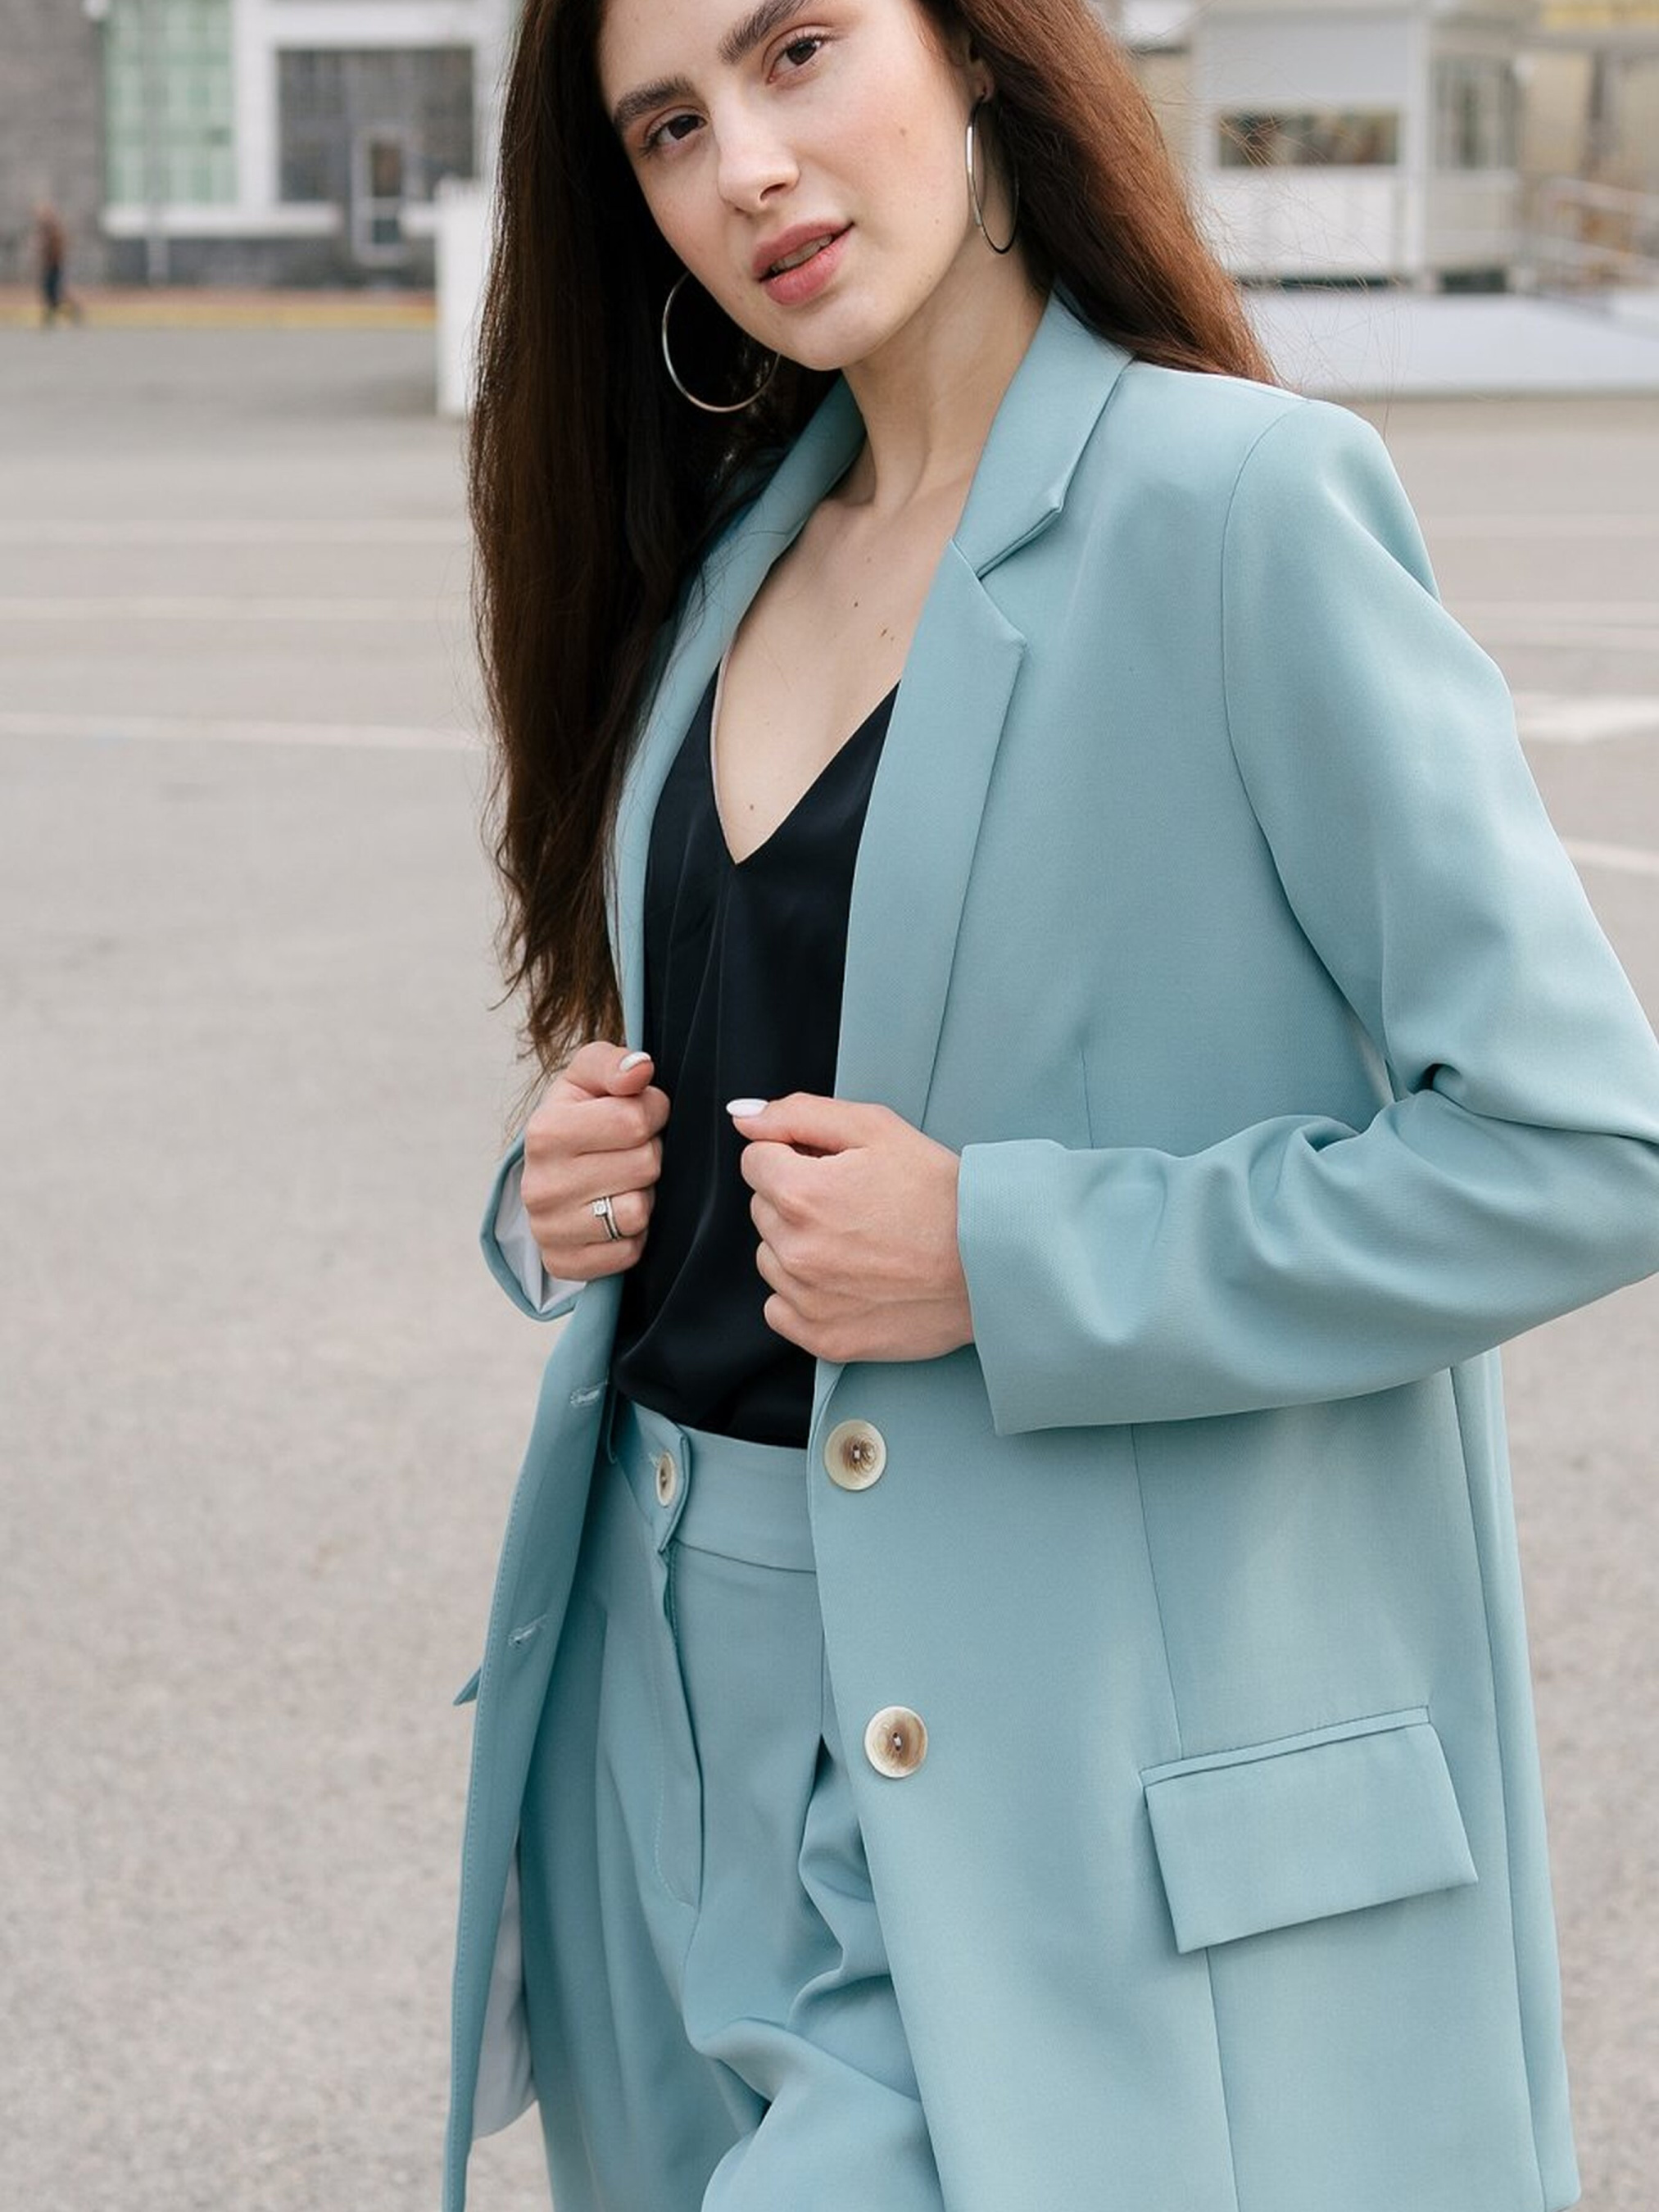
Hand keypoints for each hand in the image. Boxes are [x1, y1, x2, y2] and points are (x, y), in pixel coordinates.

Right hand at [520, 1041, 668, 1280]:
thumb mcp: (588, 1078)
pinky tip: (614, 1214)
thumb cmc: (578, 1116)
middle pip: (644, 1164)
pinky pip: (628, 1251)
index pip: (636, 1119)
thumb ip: (614, 1063)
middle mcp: (540, 1184)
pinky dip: (633, 1234)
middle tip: (628, 1152)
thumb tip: (640, 1069)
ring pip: (638, 1211)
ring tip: (622, 1181)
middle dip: (649, 1153)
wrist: (548, 1174)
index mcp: (545, 1130)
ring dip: (643, 1195)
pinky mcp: (564, 1263)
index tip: (640, 1115)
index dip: (652, 1112)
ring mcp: (549, 1229)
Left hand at [730, 1093, 973, 1362]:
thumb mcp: (876, 1129)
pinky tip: (847, 1279)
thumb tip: (744, 1116)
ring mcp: (806, 1299)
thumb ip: (799, 1114)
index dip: (795, 1155)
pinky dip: (803, 1294)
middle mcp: (794, 1249)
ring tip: (858, 1242)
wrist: (992, 1263)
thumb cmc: (941, 1194)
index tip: (833, 1167)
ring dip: (799, 1245)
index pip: (755, 1160)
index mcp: (800, 1193)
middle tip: (855, 1203)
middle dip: (796, 1198)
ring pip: (771, 1257)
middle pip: (763, 1207)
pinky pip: (779, 1308)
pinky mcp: (822, 1337)